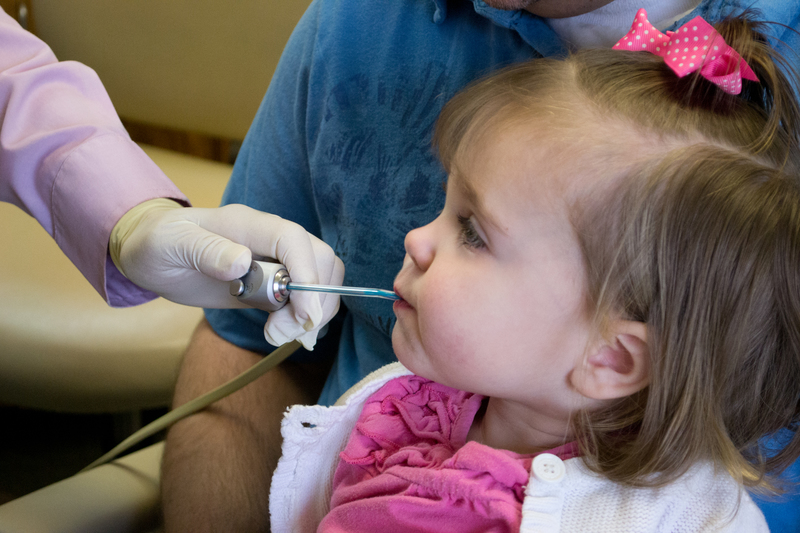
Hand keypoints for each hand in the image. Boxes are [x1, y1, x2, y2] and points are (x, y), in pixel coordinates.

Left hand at [110, 199, 343, 349]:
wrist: (153, 254)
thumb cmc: (157, 242)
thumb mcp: (171, 244)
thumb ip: (206, 249)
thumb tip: (242, 263)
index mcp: (248, 224)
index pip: (293, 239)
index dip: (307, 273)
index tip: (303, 311)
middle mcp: (269, 241)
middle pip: (320, 260)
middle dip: (315, 299)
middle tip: (284, 331)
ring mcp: (274, 263)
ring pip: (320, 281)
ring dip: (311, 314)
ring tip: (278, 335)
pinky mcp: (272, 285)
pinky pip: (304, 299)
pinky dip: (303, 320)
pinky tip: (281, 334)